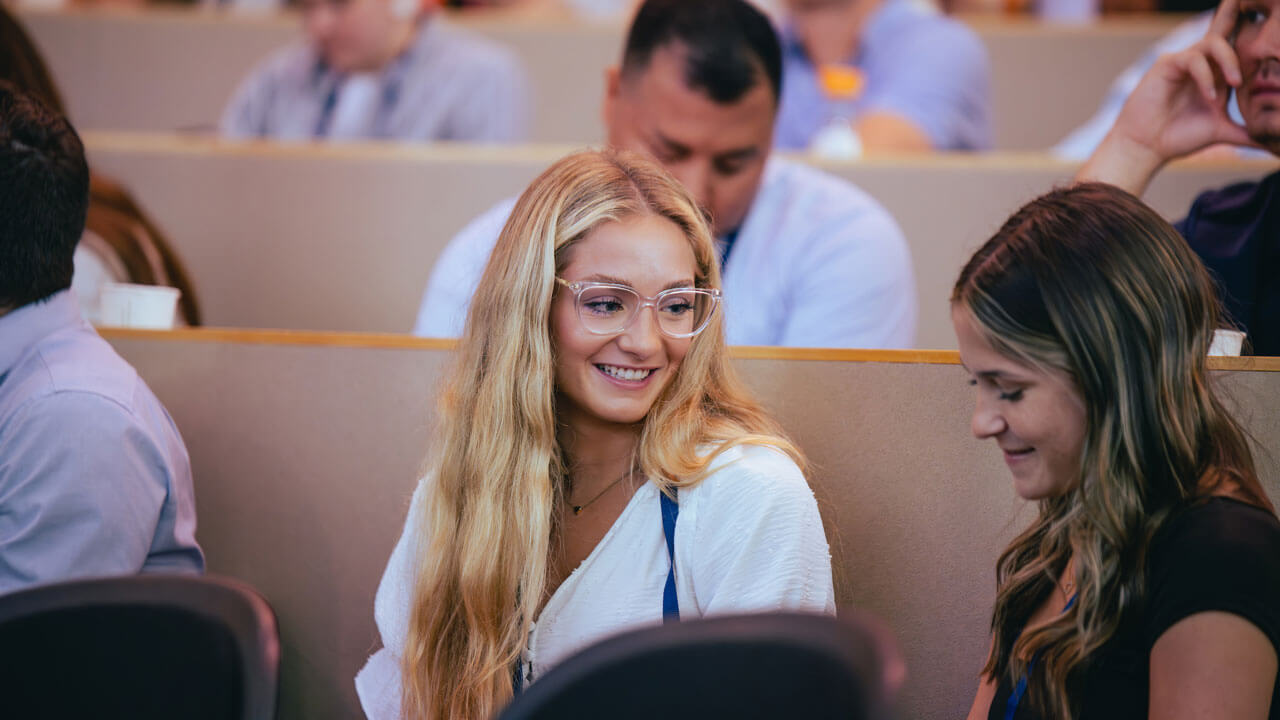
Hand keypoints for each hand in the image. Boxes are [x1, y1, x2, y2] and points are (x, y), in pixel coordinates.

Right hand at [1079, 0, 1258, 191]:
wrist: (1146, 147)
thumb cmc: (1178, 138)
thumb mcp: (1221, 132)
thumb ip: (1245, 132)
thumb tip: (1272, 145)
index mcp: (1217, 74)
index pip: (1238, 46)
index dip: (1250, 38)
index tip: (1270, 43)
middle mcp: (1202, 63)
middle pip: (1227, 30)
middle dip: (1240, 29)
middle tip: (1252, 57)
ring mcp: (1185, 62)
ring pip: (1214, 41)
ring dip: (1229, 60)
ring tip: (1235, 83)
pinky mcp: (1168, 64)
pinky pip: (1193, 58)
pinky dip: (1206, 76)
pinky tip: (1209, 97)